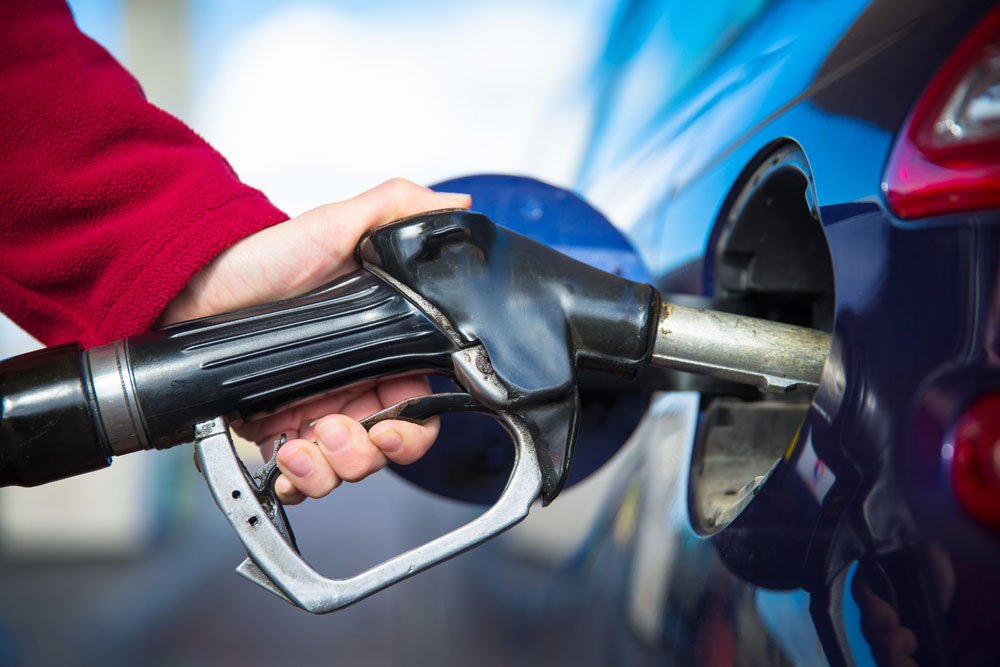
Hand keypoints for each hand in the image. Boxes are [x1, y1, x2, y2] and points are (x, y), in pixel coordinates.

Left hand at [161, 179, 470, 502]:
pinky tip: (284, 460)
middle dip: (365, 455)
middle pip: (385, 450)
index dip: (412, 431)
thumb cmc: (262, 258)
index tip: (390, 427)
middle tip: (333, 430)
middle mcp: (355, 387)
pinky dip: (298, 480)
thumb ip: (397, 210)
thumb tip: (458, 207)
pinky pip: (301, 475)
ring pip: (344, 469)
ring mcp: (317, 412)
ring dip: (329, 470)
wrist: (190, 283)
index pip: (420, 408)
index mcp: (380, 350)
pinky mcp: (277, 430)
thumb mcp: (334, 225)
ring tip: (299, 443)